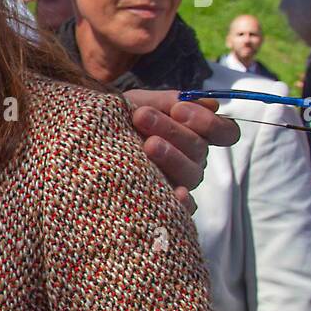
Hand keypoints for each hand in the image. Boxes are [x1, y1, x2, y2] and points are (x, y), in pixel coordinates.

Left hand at [122, 90, 239, 211]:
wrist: (85, 139)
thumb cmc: (118, 119)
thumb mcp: (141, 102)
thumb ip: (172, 101)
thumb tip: (213, 105)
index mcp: (193, 133)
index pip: (225, 132)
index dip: (210, 122)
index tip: (179, 110)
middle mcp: (191, 159)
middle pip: (200, 149)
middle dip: (171, 129)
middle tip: (142, 116)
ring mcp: (179, 182)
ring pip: (191, 174)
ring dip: (172, 156)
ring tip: (147, 144)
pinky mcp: (163, 203)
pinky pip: (182, 209)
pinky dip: (182, 202)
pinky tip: (175, 193)